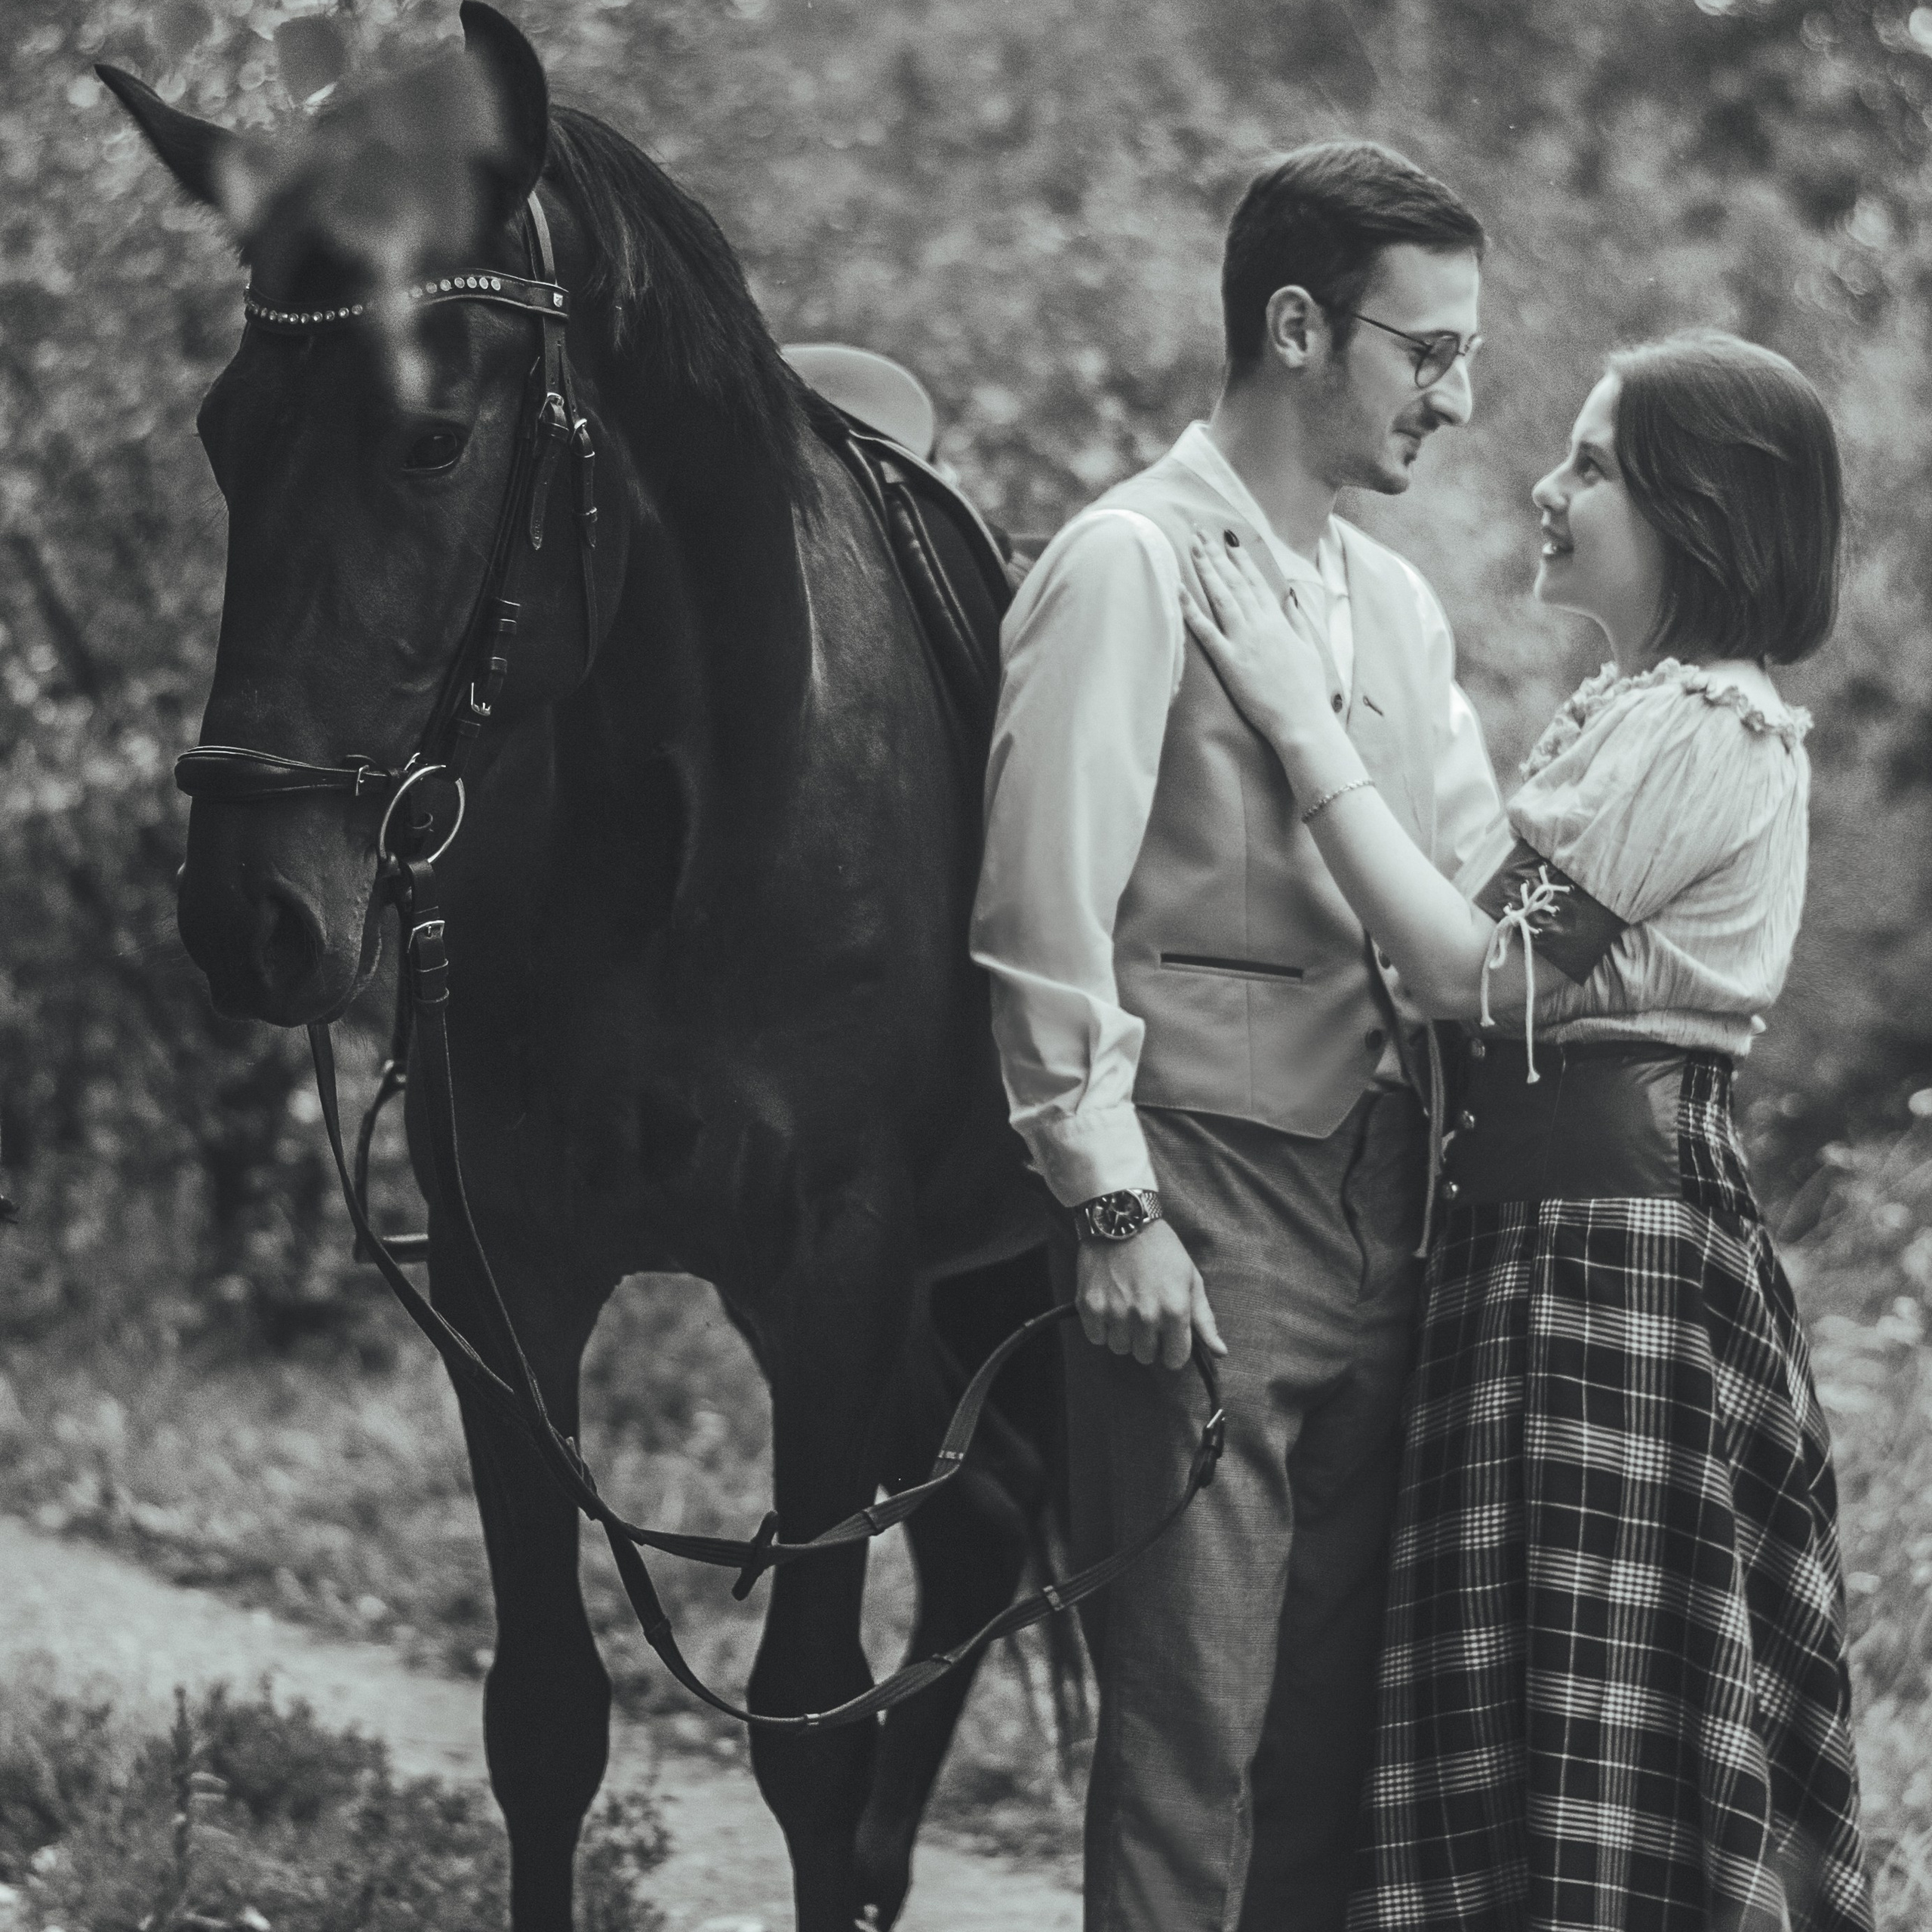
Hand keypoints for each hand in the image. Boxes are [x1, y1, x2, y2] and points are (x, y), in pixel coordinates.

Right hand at [1075, 1218, 1226, 1370]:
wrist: (1122, 1218)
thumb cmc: (1161, 1248)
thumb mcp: (1191, 1279)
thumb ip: (1204, 1319)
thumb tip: (1220, 1352)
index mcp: (1175, 1310)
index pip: (1175, 1360)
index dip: (1172, 1349)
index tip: (1167, 1337)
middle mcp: (1146, 1316)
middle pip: (1145, 1356)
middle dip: (1147, 1341)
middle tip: (1144, 1315)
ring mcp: (1115, 1312)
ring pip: (1120, 1348)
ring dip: (1124, 1334)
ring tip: (1125, 1308)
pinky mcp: (1090, 1305)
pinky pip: (1096, 1337)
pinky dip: (1101, 1327)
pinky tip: (1109, 1305)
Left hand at [1179, 532, 1335, 752]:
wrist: (1303, 719)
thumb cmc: (1306, 689)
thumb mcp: (1307, 648)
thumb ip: (1296, 621)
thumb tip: (1287, 597)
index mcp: (1278, 622)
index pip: (1256, 582)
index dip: (1240, 560)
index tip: (1228, 541)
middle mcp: (1260, 625)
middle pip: (1235, 582)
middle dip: (1217, 555)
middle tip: (1201, 532)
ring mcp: (1244, 641)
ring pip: (1221, 597)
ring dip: (1206, 570)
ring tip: (1192, 547)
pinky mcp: (1230, 661)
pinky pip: (1206, 631)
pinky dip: (1191, 609)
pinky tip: (1179, 590)